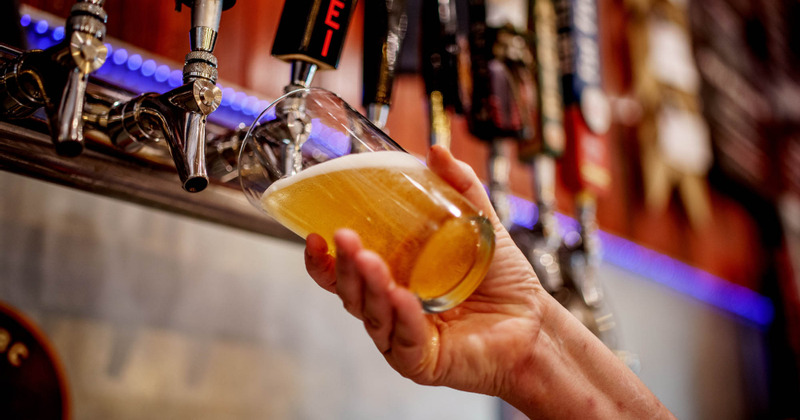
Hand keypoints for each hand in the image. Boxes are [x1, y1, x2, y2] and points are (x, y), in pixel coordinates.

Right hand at [304, 145, 553, 395]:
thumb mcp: (480, 226)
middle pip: (351, 291)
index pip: (346, 271)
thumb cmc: (502, 281)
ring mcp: (402, 336)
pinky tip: (400, 296)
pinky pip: (403, 339)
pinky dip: (401, 316)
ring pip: (371, 314)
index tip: (314, 234)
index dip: (325, 258)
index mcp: (394, 278)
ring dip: (366, 287)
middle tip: (344, 238)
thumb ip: (461, 189)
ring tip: (369, 261)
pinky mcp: (421, 361)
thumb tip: (437, 150)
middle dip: (343, 266)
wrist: (535, 321)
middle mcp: (391, 309)